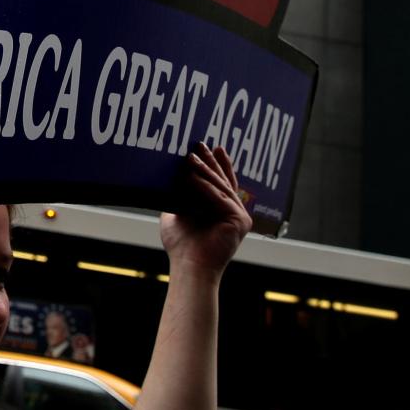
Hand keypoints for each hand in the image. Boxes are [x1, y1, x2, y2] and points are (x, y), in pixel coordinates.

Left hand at [160, 143, 252, 274]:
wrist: (189, 266)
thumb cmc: (181, 245)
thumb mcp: (178, 214)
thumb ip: (179, 199)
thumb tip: (169, 181)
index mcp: (224, 211)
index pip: (223, 184)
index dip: (220, 165)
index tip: (215, 147)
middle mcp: (236, 213)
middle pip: (224, 181)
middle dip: (212, 162)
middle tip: (202, 143)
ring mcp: (240, 217)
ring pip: (221, 187)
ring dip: (205, 170)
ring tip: (192, 155)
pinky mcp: (240, 221)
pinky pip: (219, 198)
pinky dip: (204, 187)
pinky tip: (192, 175)